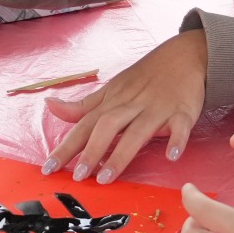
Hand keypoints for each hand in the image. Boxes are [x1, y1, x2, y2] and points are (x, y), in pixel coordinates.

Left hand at [44, 29, 204, 182]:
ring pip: (138, 130)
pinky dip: (177, 139)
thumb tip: (50, 106)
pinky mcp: (182, 111)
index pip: (85, 124)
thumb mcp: (111, 90)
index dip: (67, 146)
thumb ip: (83, 106)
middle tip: (78, 176)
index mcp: (112, 101)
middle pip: (108, 126)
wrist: (184, 55)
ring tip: (107, 177)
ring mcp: (157, 108)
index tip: (49, 167)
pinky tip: (172, 155)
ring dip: (122, 153)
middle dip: (92, 150)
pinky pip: (180, 125)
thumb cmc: (144, 77)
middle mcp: (131, 105)